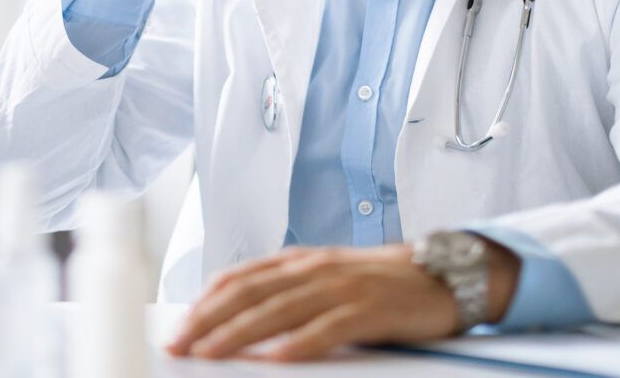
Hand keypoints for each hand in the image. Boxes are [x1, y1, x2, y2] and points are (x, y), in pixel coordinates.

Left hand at [166, 243, 517, 361]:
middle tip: (179, 344)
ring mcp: (343, 287)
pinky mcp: (370, 310)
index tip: (179, 325)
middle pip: (251, 293)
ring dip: (240, 332)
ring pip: (280, 309)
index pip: (241, 277)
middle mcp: (316, 269)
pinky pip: (329, 328)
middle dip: (209, 319)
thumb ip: (289, 292)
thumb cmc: (381, 282)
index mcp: (302, 261)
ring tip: (210, 352)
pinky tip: (277, 358)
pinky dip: (300, 343)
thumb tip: (240, 317)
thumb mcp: (327, 278)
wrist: (440, 274)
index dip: (205, 301)